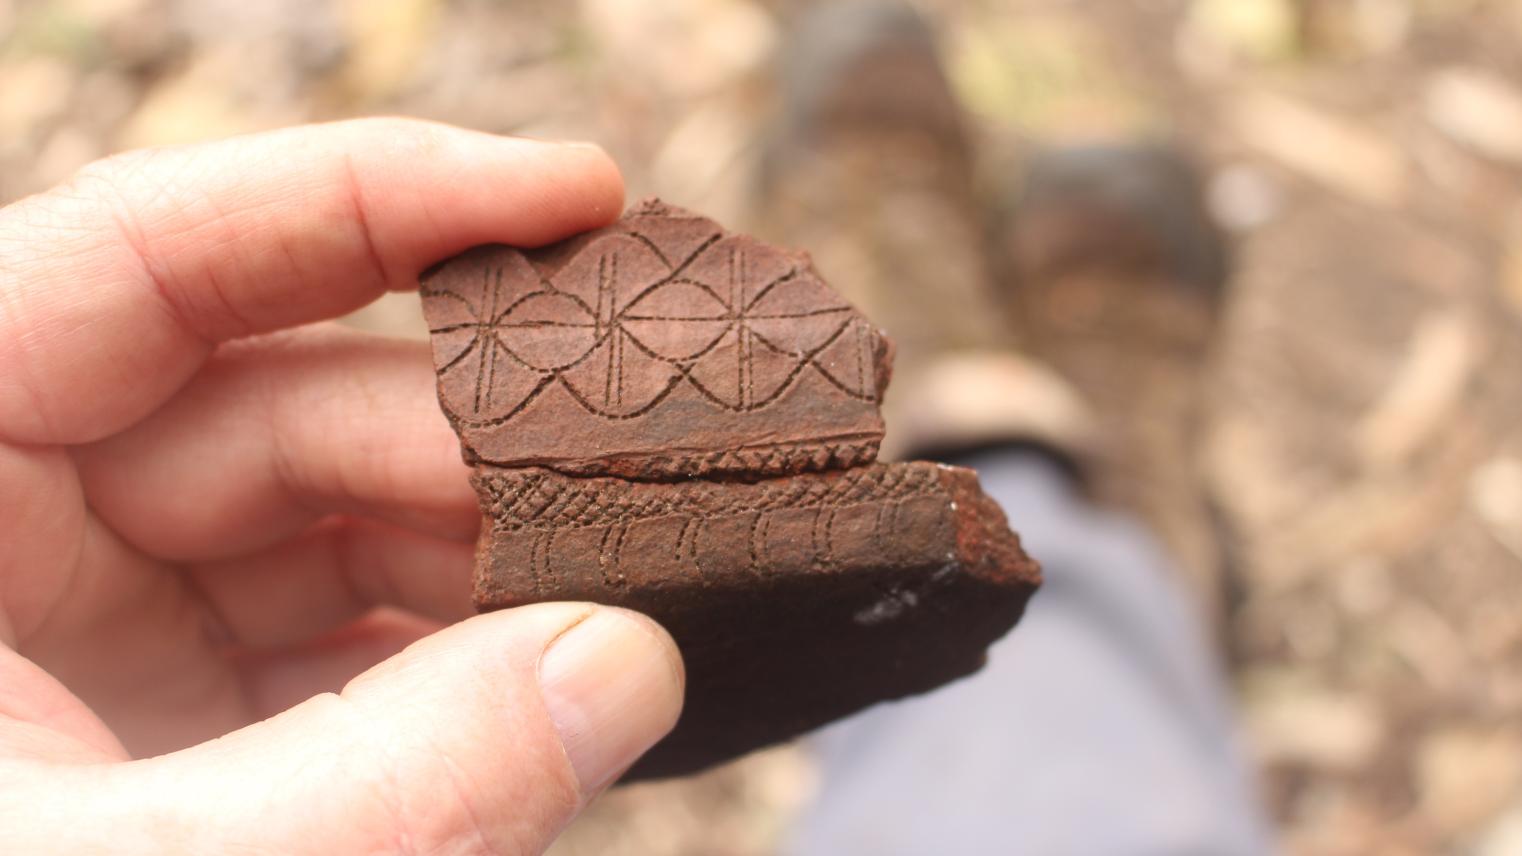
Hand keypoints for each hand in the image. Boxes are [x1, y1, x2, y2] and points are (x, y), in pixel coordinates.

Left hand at [0, 119, 682, 852]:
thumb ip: (393, 783)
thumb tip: (629, 663)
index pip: (155, 255)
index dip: (382, 198)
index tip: (579, 192)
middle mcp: (3, 518)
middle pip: (289, 399)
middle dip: (484, 440)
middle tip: (659, 476)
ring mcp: (94, 626)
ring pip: (338, 525)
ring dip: (496, 556)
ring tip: (634, 591)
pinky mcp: (171, 724)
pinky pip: (344, 641)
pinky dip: (460, 655)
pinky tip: (560, 670)